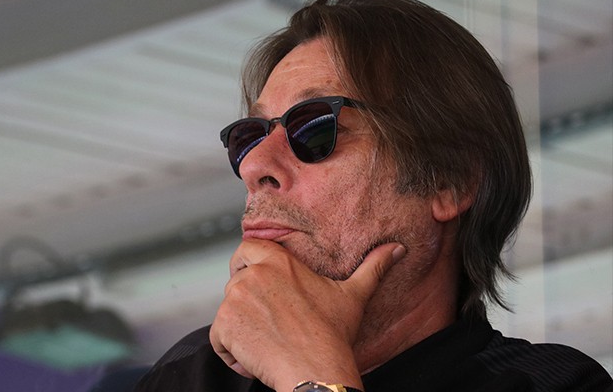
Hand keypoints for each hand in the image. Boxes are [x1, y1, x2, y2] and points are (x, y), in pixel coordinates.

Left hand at [209, 239, 404, 390]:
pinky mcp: (224, 325)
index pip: (246, 248)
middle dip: (246, 302)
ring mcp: (235, 299)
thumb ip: (372, 267)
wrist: (316, 369)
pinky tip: (256, 359)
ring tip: (269, 343)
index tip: (256, 281)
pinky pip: (218, 338)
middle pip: (234, 282)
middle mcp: (252, 274)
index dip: (246, 264)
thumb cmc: (333, 335)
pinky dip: (231, 352)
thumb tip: (398, 248)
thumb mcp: (353, 296)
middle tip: (270, 323)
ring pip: (227, 311)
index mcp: (278, 261)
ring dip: (241, 329)